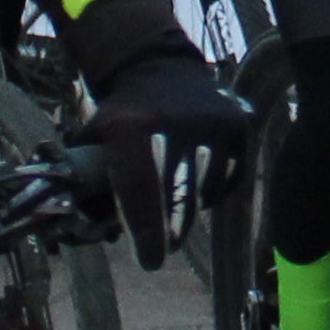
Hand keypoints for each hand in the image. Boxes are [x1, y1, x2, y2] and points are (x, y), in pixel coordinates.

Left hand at [67, 35, 250, 268]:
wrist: (161, 68)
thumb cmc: (122, 115)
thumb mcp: (95, 137)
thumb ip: (90, 181)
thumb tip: (92, 230)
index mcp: (132, 125)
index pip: (140, 191)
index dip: (145, 233)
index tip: (149, 261)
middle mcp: (177, 122)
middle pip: (176, 199)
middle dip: (168, 231)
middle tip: (161, 247)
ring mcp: (213, 122)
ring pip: (205, 193)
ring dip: (190, 210)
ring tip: (175, 209)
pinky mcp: (238, 125)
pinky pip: (230, 179)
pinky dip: (214, 190)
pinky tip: (198, 181)